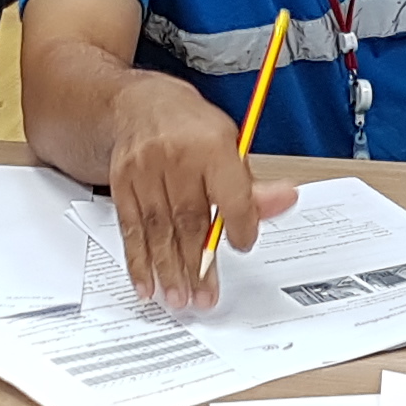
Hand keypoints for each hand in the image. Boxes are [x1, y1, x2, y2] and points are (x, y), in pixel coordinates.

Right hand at [106, 74, 296, 307]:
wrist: (139, 105)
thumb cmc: (192, 130)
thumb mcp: (230, 147)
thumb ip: (253, 186)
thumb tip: (284, 201)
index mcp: (212, 145)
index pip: (230, 194)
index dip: (239, 225)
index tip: (243, 246)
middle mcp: (175, 156)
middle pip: (189, 219)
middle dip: (198, 265)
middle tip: (205, 298)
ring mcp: (144, 170)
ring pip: (158, 229)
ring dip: (168, 270)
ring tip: (180, 300)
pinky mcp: (121, 184)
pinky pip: (130, 228)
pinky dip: (138, 261)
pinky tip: (147, 284)